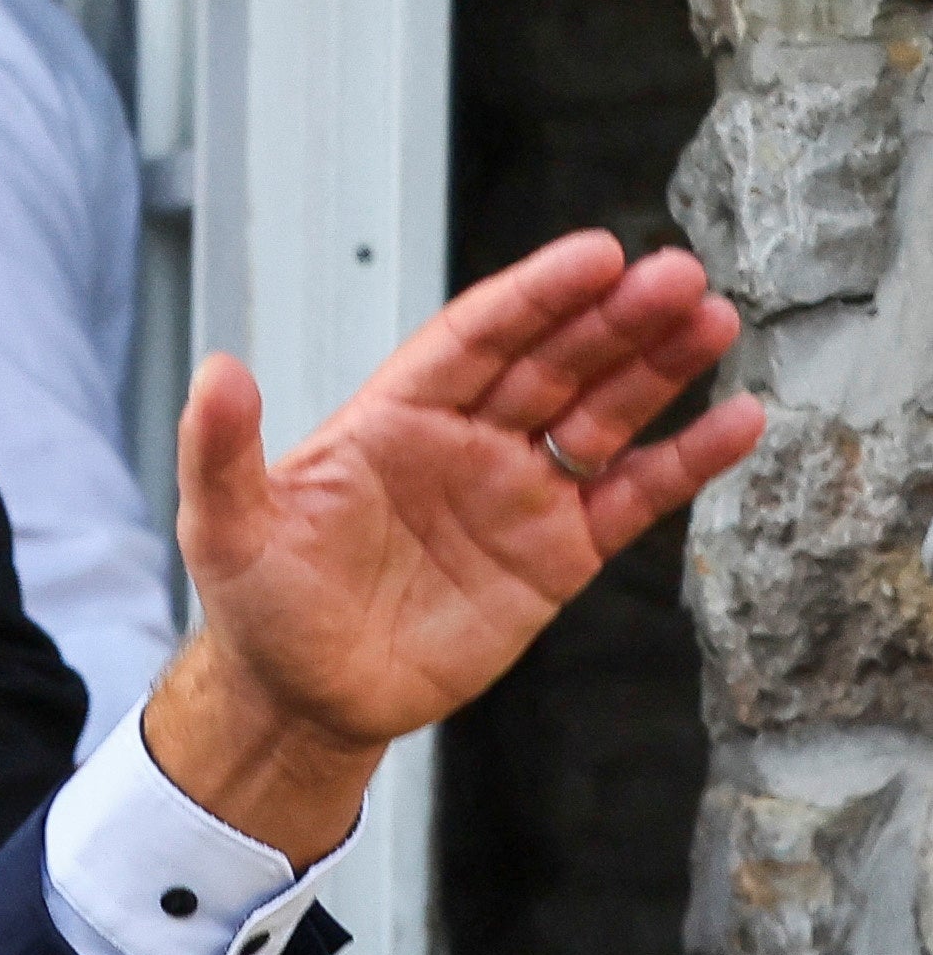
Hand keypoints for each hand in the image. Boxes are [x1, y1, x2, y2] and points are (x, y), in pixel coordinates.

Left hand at [151, 231, 758, 860]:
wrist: (300, 700)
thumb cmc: (260, 604)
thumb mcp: (224, 525)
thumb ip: (222, 448)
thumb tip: (216, 371)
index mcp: (394, 417)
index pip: (477, 337)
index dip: (536, 296)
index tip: (596, 255)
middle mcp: (465, 441)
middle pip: (554, 362)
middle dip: (615, 319)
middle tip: (678, 276)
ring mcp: (517, 493)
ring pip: (603, 413)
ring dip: (659, 368)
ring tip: (714, 320)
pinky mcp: (556, 554)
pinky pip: (632, 497)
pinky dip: (685, 461)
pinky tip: (737, 422)